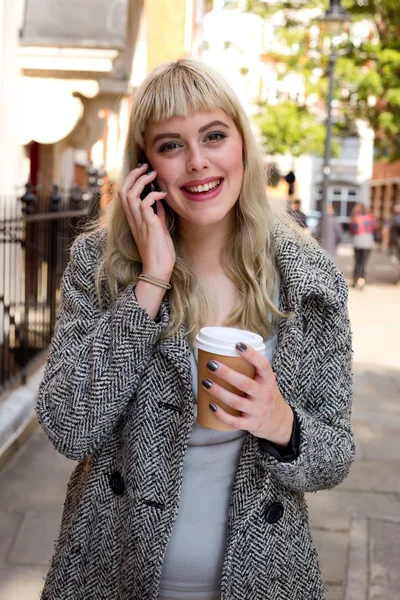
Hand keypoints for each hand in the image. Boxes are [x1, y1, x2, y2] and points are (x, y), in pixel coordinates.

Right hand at [118, 164, 175, 279]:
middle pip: (123, 190)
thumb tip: (159, 201)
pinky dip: (153, 195)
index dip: (132, 180)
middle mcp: (132, 219)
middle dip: (133, 175)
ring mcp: (138, 222)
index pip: (125, 194)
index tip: (143, 171)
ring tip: (153, 175)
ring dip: (141, 181)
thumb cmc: (159, 252)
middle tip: (146, 167)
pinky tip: (162, 194)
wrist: (158, 269)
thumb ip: (157, 215)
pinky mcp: (147, 225)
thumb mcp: (158, 228)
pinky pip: (145, 203)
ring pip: (130, 194)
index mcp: (133, 219)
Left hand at [202, 343, 293, 446]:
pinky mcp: (251, 424)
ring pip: (237, 402)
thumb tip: (227, 349)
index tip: (237, 345)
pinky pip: (234, 421)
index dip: (251, 354)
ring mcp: (258, 411)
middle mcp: (265, 396)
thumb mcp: (266, 381)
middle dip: (226, 373)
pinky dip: (221, 414)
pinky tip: (210, 405)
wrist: (279, 422)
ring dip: (219, 392)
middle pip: (245, 384)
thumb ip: (253, 369)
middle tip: (211, 364)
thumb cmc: (266, 395)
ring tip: (205, 382)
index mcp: (269, 381)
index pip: (263, 365)